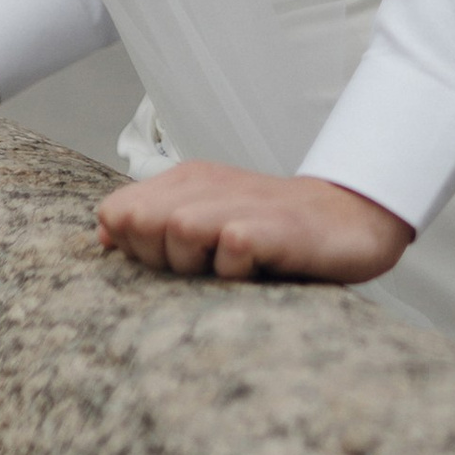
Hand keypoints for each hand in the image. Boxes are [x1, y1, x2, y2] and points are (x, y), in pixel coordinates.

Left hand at [95, 162, 414, 283]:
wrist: (350, 219)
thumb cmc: (274, 230)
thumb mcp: (209, 219)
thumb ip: (155, 222)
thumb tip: (103, 233)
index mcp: (186, 181)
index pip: (115, 211)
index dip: (130, 245)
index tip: (168, 260)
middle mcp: (206, 186)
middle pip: (136, 222)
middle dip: (153, 255)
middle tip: (198, 268)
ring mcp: (237, 204)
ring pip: (175, 231)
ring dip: (192, 263)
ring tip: (225, 271)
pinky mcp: (268, 227)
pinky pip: (228, 252)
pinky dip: (234, 272)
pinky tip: (255, 272)